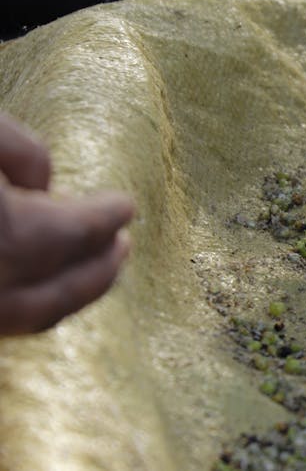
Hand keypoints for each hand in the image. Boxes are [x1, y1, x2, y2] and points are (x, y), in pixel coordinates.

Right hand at [0, 113, 133, 335]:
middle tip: (123, 248)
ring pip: (27, 318)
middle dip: (99, 268)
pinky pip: (0, 323)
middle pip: (60, 288)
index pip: (75, 233)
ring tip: (94, 272)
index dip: (105, 217)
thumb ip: (22, 150)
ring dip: (69, 295)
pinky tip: (36, 285)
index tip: (124, 206)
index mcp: (7, 235)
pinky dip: (28, 308)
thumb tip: (47, 183)